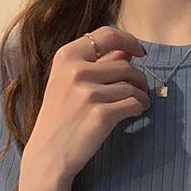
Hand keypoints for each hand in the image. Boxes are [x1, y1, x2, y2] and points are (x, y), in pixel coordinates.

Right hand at [25, 26, 149, 182]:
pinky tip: (137, 112)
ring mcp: (88, 93)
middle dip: (138, 77)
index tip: (140, 52)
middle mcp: (76, 71)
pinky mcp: (101, 115)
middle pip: (125, 64)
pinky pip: (134, 104)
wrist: (48, 155)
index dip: (129, 40)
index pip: (106, 35)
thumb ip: (97, 64)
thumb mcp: (68, 84)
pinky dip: (140, 107)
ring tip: (140, 103)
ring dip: (142, 95)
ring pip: (132, 86)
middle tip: (140, 89)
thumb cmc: (59, 119)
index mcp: (66, 57)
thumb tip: (128, 51)